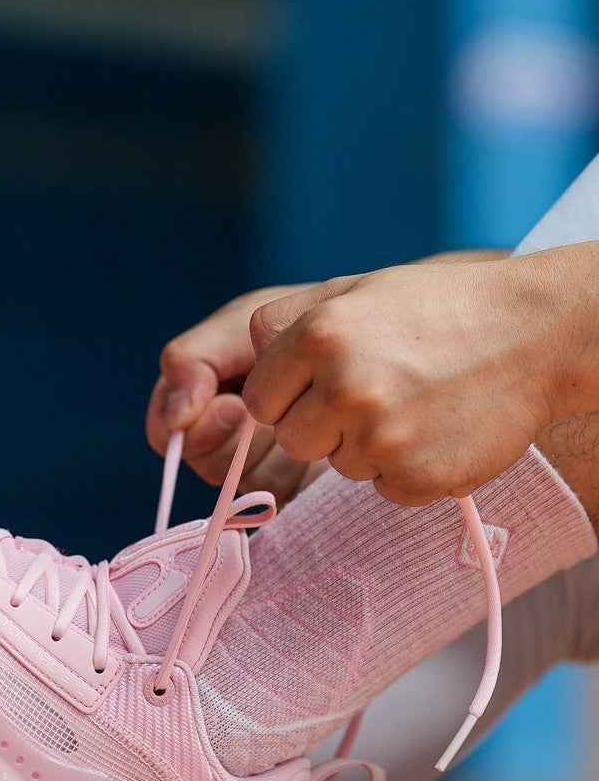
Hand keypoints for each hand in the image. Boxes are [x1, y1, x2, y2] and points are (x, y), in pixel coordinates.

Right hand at [144, 282, 324, 505]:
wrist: (376, 340)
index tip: (229, 404)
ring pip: (240, 479)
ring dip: (269, 447)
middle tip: (257, 414)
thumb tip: (175, 418)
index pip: (167, 433)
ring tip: (300, 414)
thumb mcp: (242, 324)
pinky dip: (297, 464)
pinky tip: (321, 436)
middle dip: (233, 437)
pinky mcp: (292, 483)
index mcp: (199, 394)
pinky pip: (277, 491)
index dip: (193, 426)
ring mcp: (257, 462)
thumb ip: (194, 358)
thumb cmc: (306, 324)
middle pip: (202, 461)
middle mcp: (222, 434)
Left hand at [242, 249, 598, 504]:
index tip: (321, 385)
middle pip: (292, 440)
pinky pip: (383, 489)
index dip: (288, 397)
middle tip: (375, 394)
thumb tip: (242, 360)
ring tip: (415, 404)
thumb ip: (286, 322)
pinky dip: (406, 470)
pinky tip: (437, 430)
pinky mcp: (415, 477)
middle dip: (322, 425)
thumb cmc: (437, 309)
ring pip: (338, 466)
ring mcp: (381, 437)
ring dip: (367, 446)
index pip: (259, 401)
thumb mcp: (353, 291)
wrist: (538, 333)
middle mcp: (343, 387)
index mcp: (317, 337)